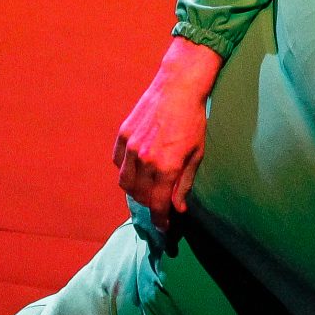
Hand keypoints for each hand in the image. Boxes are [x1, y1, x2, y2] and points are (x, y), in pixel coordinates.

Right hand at [114, 36, 221, 231]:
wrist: (178, 87)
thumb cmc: (193, 120)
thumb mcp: (196, 155)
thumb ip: (184, 184)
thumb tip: (178, 208)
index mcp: (166, 166)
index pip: (158, 204)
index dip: (161, 220)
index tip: (164, 227)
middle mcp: (145, 159)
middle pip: (141, 196)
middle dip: (150, 206)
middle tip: (160, 206)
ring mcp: (130, 147)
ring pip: (125, 182)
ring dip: (135, 191)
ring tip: (147, 189)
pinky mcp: (122, 135)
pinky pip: (117, 162)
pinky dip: (125, 170)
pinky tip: (137, 168)